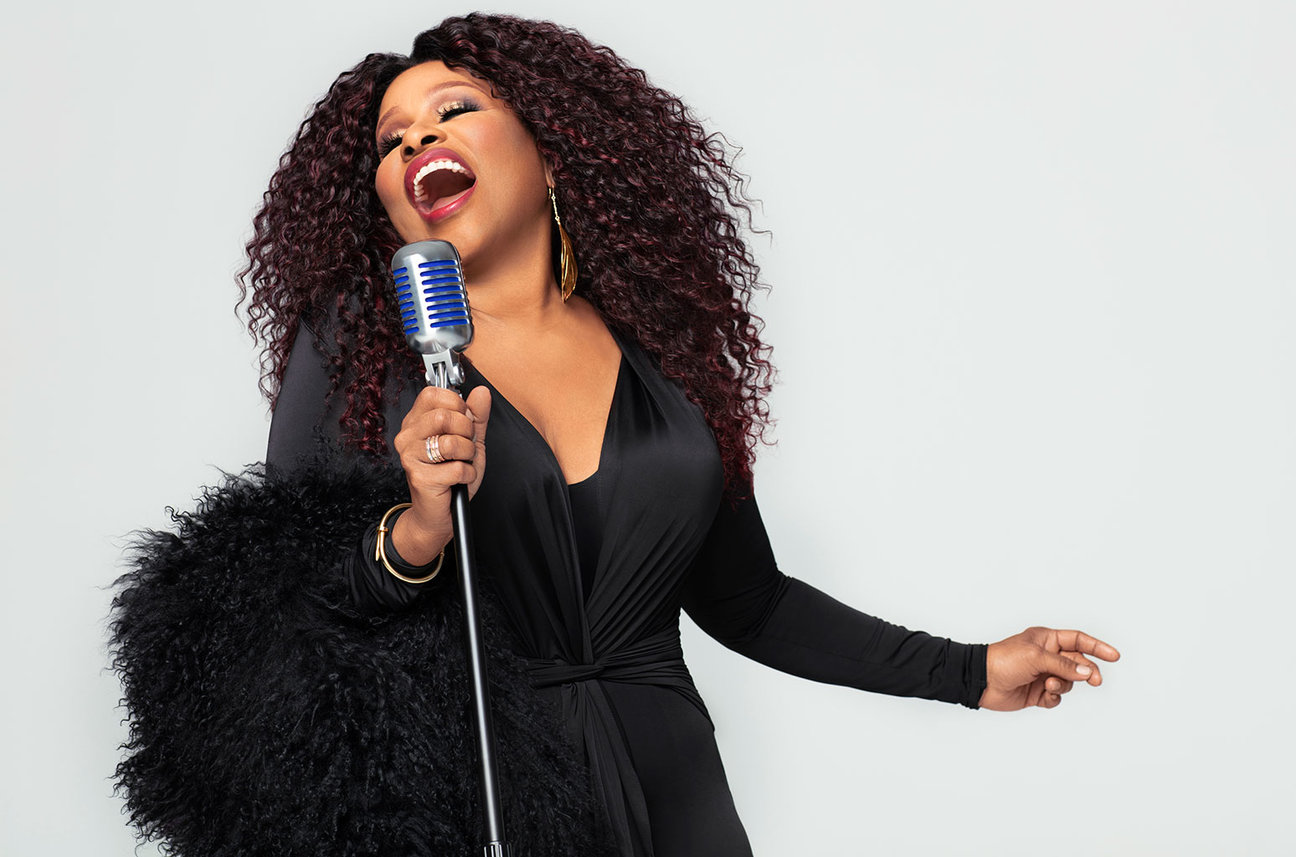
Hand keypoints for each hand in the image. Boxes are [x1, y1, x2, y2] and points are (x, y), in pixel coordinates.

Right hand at [389, 385, 491, 564]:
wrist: (440, 514)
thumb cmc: (451, 476)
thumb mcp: (470, 440)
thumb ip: (477, 416)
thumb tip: (481, 392)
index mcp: (416, 421)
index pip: (434, 394)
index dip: (457, 405)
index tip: (462, 422)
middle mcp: (408, 436)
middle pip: (444, 416)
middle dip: (466, 431)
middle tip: (464, 446)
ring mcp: (410, 457)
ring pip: (452, 442)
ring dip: (468, 454)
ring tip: (461, 462)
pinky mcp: (419, 477)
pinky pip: (457, 468)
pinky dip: (468, 474)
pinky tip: (460, 479)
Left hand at [979, 627, 1119, 710]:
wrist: (981, 681)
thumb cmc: (1004, 660)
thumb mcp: (1036, 657)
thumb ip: (1064, 664)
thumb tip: (1087, 672)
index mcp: (1046, 639)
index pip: (1078, 640)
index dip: (1097, 647)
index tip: (1115, 657)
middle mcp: (1047, 656)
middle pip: (1078, 663)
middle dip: (1086, 671)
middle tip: (1094, 681)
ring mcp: (1043, 674)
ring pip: (1068, 682)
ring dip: (1063, 685)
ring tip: (1048, 685)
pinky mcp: (1037, 692)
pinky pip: (1056, 697)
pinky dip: (1054, 698)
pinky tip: (1044, 696)